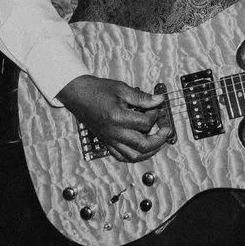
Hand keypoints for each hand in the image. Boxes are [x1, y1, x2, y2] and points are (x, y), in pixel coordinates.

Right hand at [56, 74, 174, 162]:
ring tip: (157, 142)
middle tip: (166, 131)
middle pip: (143, 145)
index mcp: (118, 117)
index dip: (156, 115)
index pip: (146, 123)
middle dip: (159, 139)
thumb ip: (142, 97)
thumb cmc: (97, 91)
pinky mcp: (106, 142)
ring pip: (134, 156)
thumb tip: (158, 100)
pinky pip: (122, 156)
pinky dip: (134, 156)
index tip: (157, 108)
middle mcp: (114, 132)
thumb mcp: (122, 89)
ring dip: (150, 151)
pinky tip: (141, 149)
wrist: (78, 95)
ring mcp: (110, 140)